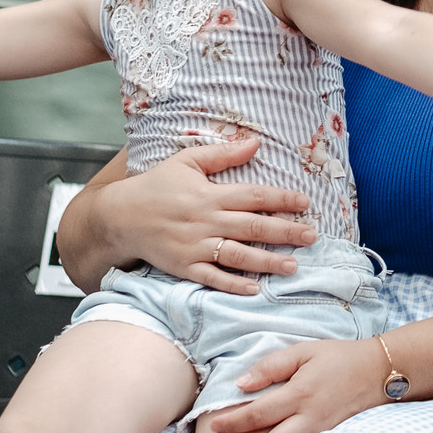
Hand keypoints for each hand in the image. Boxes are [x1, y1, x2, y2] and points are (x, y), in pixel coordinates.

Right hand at [92, 137, 316, 294]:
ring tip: (293, 266)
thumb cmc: (156, 186)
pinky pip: (211, 278)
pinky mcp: (183, 267)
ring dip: (267, 262)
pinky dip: (232, 285)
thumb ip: (222, 154)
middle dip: (285, 232)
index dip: (281, 199)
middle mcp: (206, 221)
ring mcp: (195, 246)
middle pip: (253, 226)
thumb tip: (256, 142)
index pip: (254, 196)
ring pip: (237, 255)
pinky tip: (254, 290)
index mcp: (210, 194)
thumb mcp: (186, 161)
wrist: (120, 217)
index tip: (305, 203)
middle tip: (312, 237)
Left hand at [208, 336, 385, 432]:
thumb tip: (242, 384)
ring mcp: (322, 432)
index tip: (214, 426)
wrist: (380, 372)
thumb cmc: (339, 358)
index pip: (260, 412)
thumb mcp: (304, 351)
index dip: (234, 421)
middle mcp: (310, 417)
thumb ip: (272, 366)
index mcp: (300, 393)